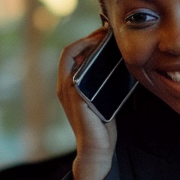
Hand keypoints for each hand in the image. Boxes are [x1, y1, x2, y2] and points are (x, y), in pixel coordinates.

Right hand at [57, 29, 117, 179]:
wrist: (98, 147)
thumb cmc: (102, 124)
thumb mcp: (102, 97)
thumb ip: (101, 80)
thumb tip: (116, 60)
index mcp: (69, 85)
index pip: (71, 54)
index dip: (85, 40)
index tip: (103, 33)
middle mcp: (64, 86)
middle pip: (69, 51)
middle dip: (87, 38)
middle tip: (106, 31)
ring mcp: (66, 91)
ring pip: (71, 57)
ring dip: (88, 43)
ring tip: (105, 38)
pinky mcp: (75, 96)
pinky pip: (76, 70)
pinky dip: (88, 58)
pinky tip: (105, 54)